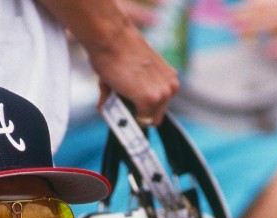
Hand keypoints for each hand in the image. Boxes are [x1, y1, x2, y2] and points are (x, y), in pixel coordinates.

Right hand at [43, 0, 179, 124]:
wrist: (111, 38)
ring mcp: (162, 95)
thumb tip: (105, 108)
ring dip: (130, 112)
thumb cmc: (117, 51)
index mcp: (170, 79)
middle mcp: (170, 88)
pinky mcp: (150, 100)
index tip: (133, 107)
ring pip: (145, 120)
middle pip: (154, 118)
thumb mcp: (131, 75)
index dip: (143, 109)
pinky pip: (136, 120)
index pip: (160, 108)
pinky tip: (117, 95)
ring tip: (118, 92)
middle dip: (137, 113)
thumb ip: (127, 94)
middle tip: (122, 100)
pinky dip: (124, 113)